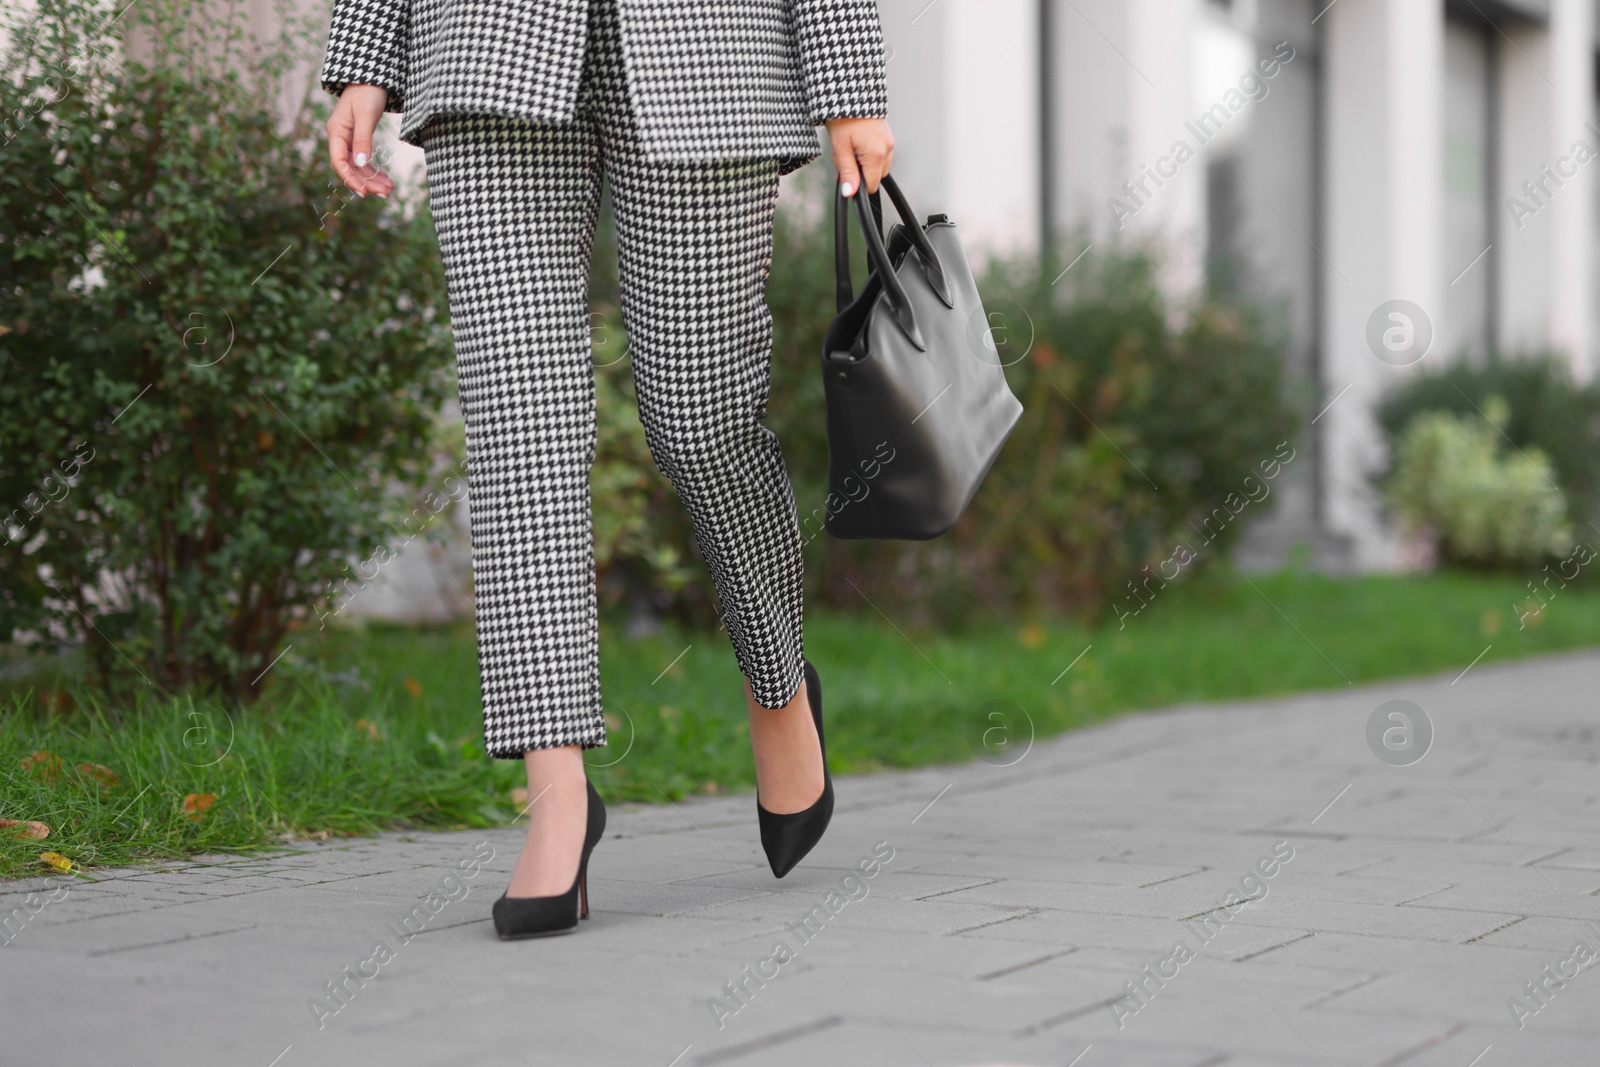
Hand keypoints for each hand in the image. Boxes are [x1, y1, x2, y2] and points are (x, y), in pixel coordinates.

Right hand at [326, 84, 394, 198]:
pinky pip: (364, 160)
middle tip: (385, 193)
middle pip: (350, 167)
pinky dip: (374, 170)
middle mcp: (339, 137)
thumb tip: (360, 163)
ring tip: (389, 190)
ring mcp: (348, 139)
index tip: (364, 192)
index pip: (339, 162)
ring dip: (372, 179)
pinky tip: (386, 179)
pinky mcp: (359, 138)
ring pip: (358, 166)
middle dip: (367, 182)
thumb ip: (363, 139)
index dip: (350, 179)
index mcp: (336, 131)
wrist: (373, 76)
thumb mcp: (366, 115)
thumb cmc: (368, 91)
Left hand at [825, 116, 893, 197]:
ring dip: (864, 162)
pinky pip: (880, 153)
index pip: (872, 185)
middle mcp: (887, 148)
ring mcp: (889, 141)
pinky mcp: (887, 135)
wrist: (849, 92)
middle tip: (844, 155)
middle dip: (860, 172)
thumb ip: (847, 172)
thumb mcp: (840, 147)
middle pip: (876, 176)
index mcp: (876, 153)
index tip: (844, 171)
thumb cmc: (842, 116)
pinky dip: (868, 153)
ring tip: (849, 146)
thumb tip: (850, 192)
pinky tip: (856, 141)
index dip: (857, 184)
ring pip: (878, 165)